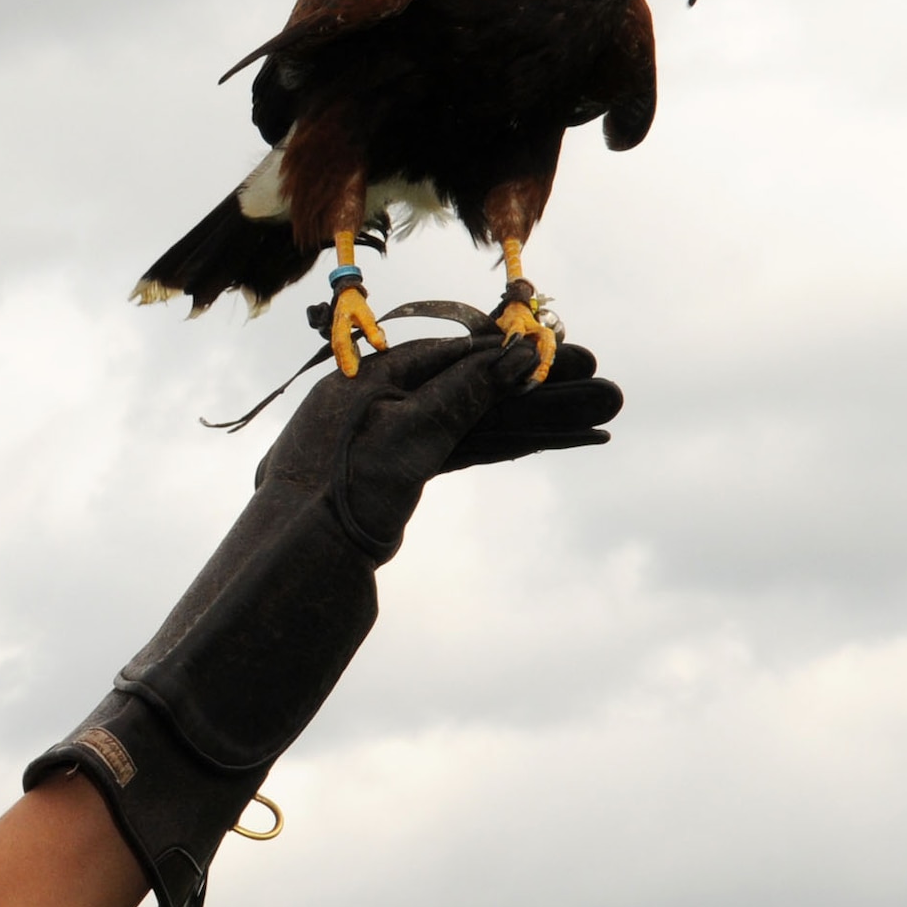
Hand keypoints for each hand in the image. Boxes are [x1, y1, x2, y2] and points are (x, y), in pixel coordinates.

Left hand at [257, 336, 622, 558]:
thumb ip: (467, 391)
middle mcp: (385, 399)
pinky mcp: (403, 472)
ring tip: (597, 418)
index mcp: (374, 374)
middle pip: (474, 387)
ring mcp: (395, 436)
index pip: (456, 354)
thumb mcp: (413, 429)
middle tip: (600, 385)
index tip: (560, 352)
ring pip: (476, 421)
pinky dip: (506, 445)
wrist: (307, 553)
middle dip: (536, 388)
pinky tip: (551, 439)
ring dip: (534, 419)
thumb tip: (517, 354)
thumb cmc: (349, 483)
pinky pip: (465, 449)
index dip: (511, 354)